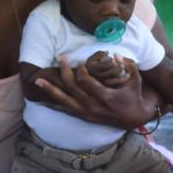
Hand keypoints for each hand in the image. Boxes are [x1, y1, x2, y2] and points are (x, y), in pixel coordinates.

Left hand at [40, 57, 160, 129]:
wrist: (134, 118)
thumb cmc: (133, 96)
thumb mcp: (135, 79)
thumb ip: (127, 65)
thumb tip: (114, 54)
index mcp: (104, 97)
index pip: (85, 81)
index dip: (81, 69)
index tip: (81, 62)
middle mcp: (92, 106)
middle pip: (72, 87)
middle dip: (64, 71)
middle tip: (60, 58)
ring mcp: (86, 113)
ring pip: (64, 100)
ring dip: (50, 90)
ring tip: (37, 81)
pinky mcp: (84, 117)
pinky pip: (66, 110)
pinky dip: (54, 104)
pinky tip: (42, 99)